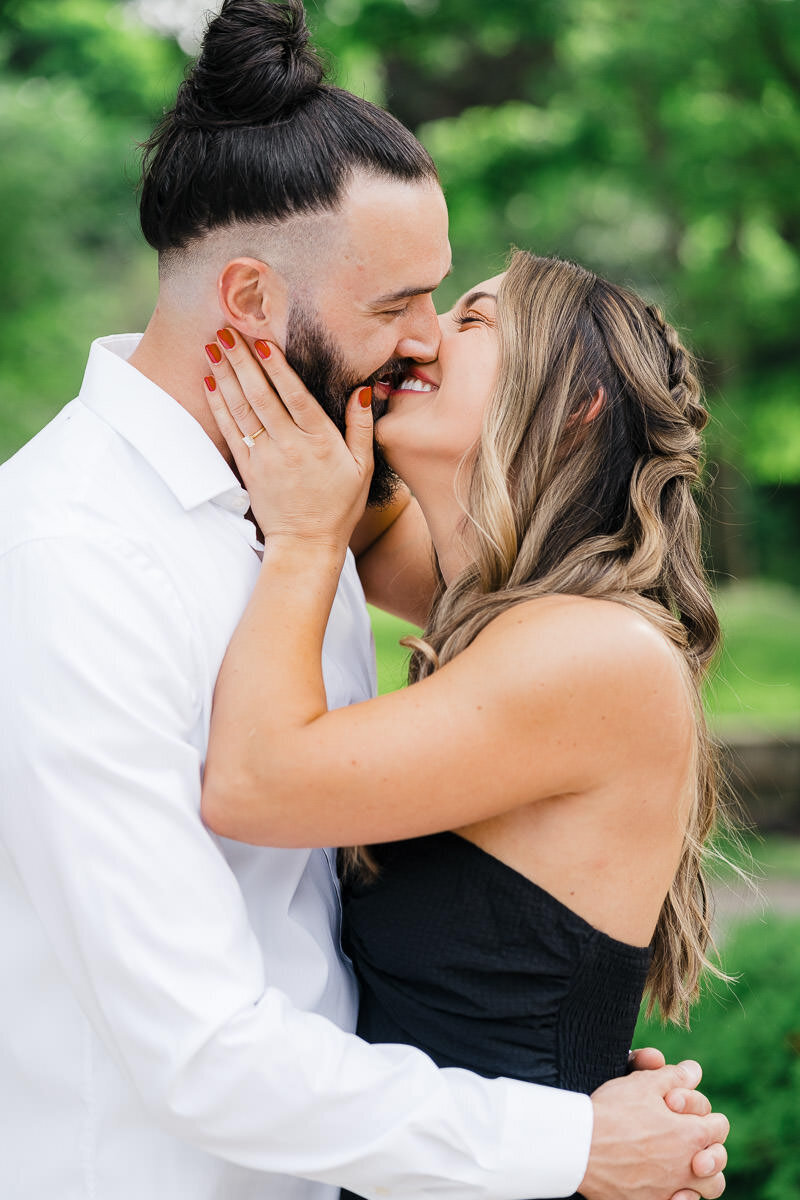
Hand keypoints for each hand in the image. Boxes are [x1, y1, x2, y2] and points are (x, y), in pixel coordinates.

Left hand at [204, 330, 373, 550]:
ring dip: (225, 374)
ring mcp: (265, 457)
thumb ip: (361, 427)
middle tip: (226, 329)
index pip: (295, 396)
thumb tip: (363, 391)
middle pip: (261, 395)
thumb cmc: (339, 506)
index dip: (277, 367)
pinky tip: (210, 381)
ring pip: (241, 408)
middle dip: (242, 359)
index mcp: (320, 441)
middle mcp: (289, 445)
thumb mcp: (363, 468)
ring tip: (212, 345)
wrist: (306, 544)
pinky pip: (230, 431)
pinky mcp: (248, 468)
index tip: (262, 340)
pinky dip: (218, 404)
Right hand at [582, 1061, 728, 1199]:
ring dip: (701, 1177)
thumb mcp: (643, 1084)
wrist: (581, 1147)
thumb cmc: (612, 1112)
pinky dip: (681, 1197)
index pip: (719, 1125)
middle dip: (710, 1146)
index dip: (704, 1113)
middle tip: (688, 1138)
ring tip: (685, 1165)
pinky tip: (668, 1187)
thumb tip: (695, 1071)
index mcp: (691, 1135)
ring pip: (707, 1190)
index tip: (683, 1110)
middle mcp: (688, 1166)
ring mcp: (671, 1189)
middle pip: (718, 1161)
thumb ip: (674, 1076)